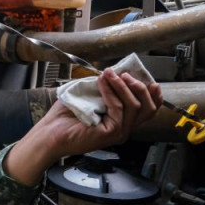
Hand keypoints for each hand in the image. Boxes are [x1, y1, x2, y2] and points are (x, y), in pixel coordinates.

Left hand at [4, 69, 162, 185]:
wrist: (50, 132)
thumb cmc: (65, 117)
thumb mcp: (90, 96)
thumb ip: (106, 88)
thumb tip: (115, 71)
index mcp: (121, 122)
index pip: (148, 110)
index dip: (154, 95)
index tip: (150, 80)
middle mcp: (123, 129)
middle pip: (147, 108)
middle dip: (139, 87)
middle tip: (124, 73)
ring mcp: (118, 132)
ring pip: (134, 106)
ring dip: (122, 85)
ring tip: (110, 74)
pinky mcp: (111, 133)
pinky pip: (118, 108)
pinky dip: (111, 92)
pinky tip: (102, 82)